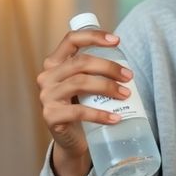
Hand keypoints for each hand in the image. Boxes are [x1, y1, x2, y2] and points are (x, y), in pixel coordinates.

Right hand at [37, 30, 133, 175]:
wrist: (72, 139)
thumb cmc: (83, 106)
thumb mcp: (86, 84)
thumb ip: (95, 70)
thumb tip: (127, 64)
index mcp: (55, 63)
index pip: (71, 40)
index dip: (94, 37)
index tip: (117, 40)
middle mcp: (47, 76)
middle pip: (80, 62)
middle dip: (109, 67)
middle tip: (129, 76)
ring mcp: (46, 96)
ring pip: (80, 83)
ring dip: (107, 87)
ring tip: (126, 94)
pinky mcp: (51, 116)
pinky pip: (79, 112)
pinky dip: (101, 114)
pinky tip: (116, 117)